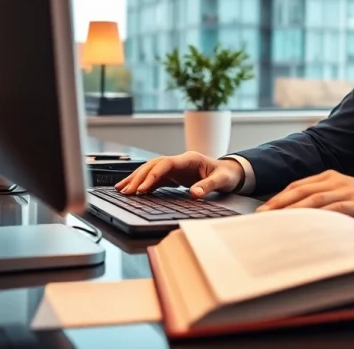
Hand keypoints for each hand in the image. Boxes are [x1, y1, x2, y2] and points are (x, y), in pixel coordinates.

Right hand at [114, 151, 243, 197]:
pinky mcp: (175, 176)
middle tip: (126, 191)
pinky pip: (156, 178)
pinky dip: (144, 184)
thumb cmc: (227, 174)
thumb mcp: (222, 180)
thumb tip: (194, 194)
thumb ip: (207, 186)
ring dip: (137, 179)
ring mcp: (176, 168)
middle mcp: (180, 161)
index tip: (143, 187)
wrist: (232, 172)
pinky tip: (134, 191)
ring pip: (151, 170)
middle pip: (154, 165)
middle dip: (138, 177)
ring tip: (122, 189)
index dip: (153, 175)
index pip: (166, 163)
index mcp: (190, 159)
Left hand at [257, 170, 353, 227]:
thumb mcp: (344, 199)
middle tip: (259, 217)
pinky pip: (330, 210)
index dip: (278, 198)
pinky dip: (314, 217)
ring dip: (291, 210)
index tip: (262, 210)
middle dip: (277, 204)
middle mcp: (334, 180)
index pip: (297, 186)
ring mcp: (344, 190)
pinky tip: (303, 225)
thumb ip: (324, 204)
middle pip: (299, 191)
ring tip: (274, 221)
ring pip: (311, 199)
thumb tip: (299, 221)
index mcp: (330, 177)